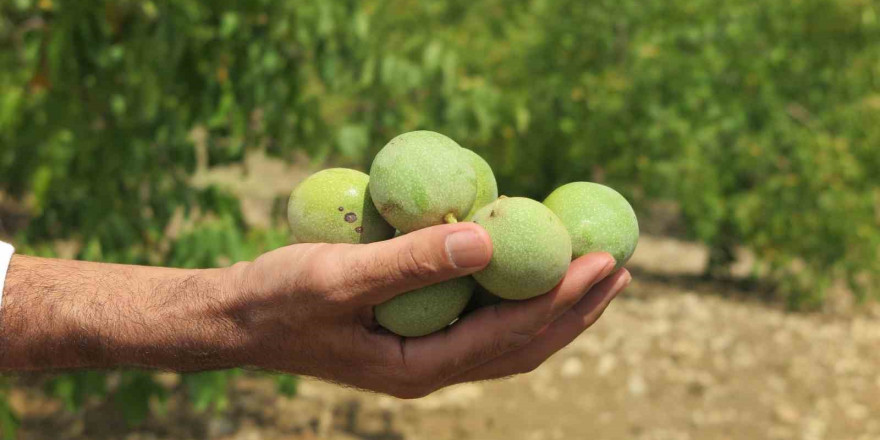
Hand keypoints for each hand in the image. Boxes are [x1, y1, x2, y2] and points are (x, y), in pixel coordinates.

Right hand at [229, 222, 630, 397]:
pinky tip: (525, 273)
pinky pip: (482, 323)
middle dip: (577, 310)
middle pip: (524, 345)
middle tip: (620, 268)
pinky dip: (516, 301)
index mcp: (421, 367)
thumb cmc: (280, 298)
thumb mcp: (340, 276)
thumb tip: (488, 239)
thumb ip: (411, 262)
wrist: (239, 320)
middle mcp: (432, 370)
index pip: (511, 335)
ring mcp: (425, 357)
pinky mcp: (415, 337)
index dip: (562, 298)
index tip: (604, 260)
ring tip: (594, 276)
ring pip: (508, 339)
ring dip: (555, 308)